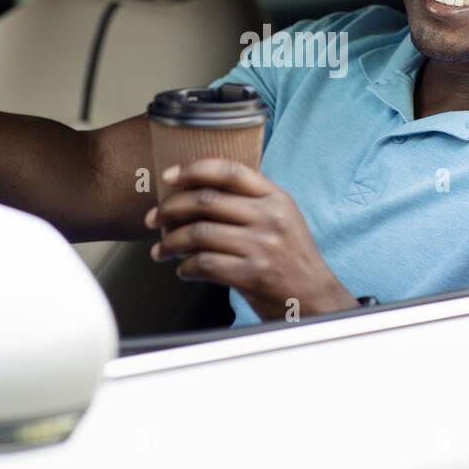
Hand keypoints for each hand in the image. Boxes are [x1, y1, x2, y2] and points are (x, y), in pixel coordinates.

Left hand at [146, 158, 357, 320]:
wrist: (315, 299)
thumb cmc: (291, 259)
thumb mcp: (281, 218)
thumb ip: (250, 201)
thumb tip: (197, 193)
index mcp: (275, 197)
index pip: (229, 171)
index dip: (194, 169)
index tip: (168, 176)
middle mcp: (270, 217)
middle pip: (206, 201)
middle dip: (170, 209)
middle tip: (154, 219)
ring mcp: (263, 245)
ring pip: (200, 234)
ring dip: (172, 242)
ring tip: (162, 250)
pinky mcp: (254, 274)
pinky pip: (206, 264)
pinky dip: (187, 268)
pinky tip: (184, 270)